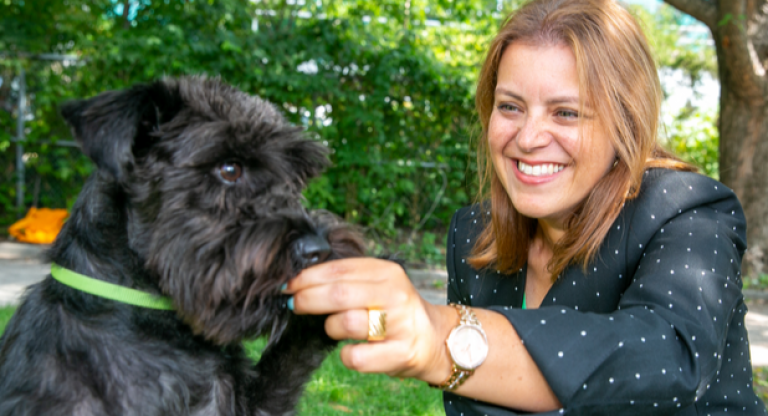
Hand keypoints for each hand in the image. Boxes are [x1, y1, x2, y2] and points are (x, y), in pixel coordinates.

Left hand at [285, 258, 453, 382]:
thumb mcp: (378, 285)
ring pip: (345, 323)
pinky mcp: (400, 354)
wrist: (434, 339)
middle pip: (338, 294)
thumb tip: (298, 280)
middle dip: (307, 299)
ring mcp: (400, 324)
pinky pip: (355, 357)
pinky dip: (345, 355)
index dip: (308, 277)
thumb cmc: (394, 310)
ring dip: (330, 327)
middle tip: (293, 304)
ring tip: (334, 328)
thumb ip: (346, 279)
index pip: (339, 269)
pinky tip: (351, 350)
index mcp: (387, 272)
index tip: (288, 284)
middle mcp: (396, 294)